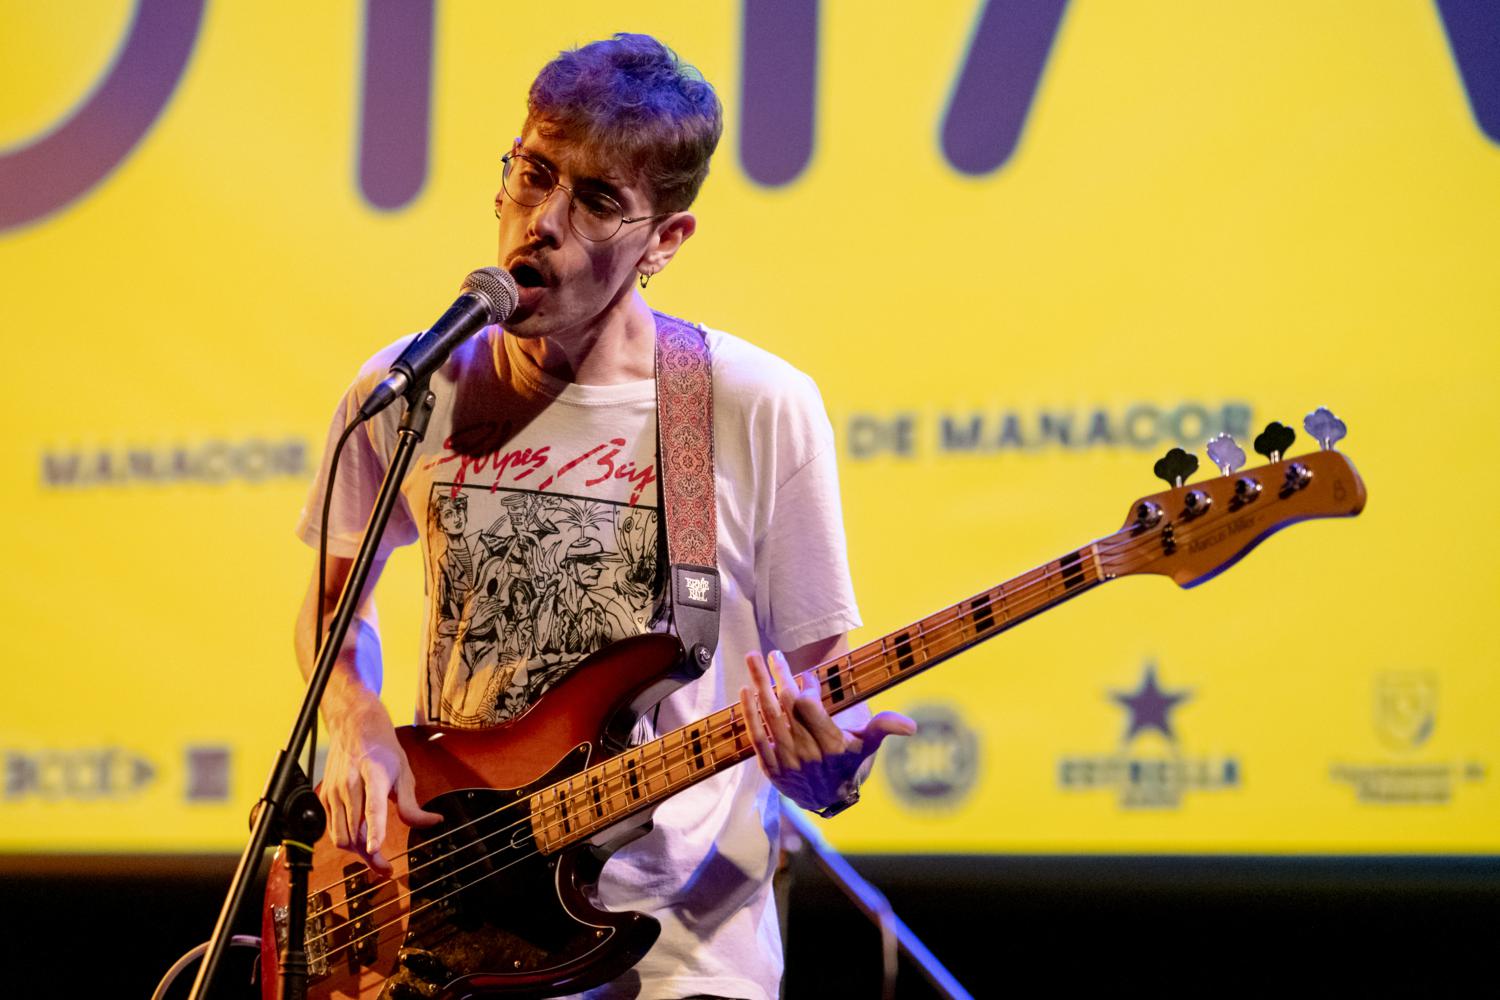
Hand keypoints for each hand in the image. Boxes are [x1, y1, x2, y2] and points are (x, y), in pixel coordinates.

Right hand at [320, 701, 442, 872]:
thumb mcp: (404, 773)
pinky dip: (346, 839)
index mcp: (374, 775)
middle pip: (354, 832)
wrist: (354, 727)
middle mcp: (350, 785)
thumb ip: (413, 805)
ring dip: (357, 851)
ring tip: (374, 854)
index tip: (375, 849)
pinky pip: (333, 830)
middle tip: (385, 868)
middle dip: (370, 856)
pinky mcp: (325, 797)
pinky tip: (359, 838)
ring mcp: (334, 792)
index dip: (374, 830)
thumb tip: (432, 823)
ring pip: (341, 836)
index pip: (373, 807)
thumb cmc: (382, 750)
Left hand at [738, 649, 915, 812]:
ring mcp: (786, 761)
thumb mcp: (869, 745)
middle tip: (774, 654)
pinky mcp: (770, 767)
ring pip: (769, 716)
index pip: (809, 707)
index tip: (808, 676)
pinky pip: (756, 736)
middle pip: (787, 706)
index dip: (807, 687)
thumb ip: (885, 728)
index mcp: (832, 745)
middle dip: (779, 675)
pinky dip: (748, 712)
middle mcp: (807, 754)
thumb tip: (912, 727)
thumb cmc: (850, 763)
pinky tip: (745, 689)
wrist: (828, 798)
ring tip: (754, 658)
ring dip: (760, 684)